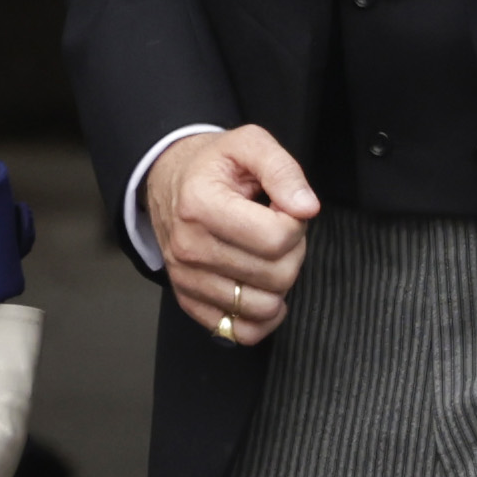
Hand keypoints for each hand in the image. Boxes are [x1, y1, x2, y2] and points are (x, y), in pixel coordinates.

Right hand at [148, 126, 319, 346]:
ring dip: (278, 283)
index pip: (277, 239)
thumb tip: (306, 208)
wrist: (169, 180)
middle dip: (291, 252)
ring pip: (265, 307)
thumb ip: (283, 170)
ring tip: (264, 254)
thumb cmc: (214, 165)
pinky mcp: (190, 302)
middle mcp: (189, 247)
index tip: (283, 209)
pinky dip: (262, 316)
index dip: (296, 223)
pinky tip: (260, 287)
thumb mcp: (250, 144)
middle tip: (275, 230)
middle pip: (277, 276)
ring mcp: (187, 279)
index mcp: (201, 205)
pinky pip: (242, 332)